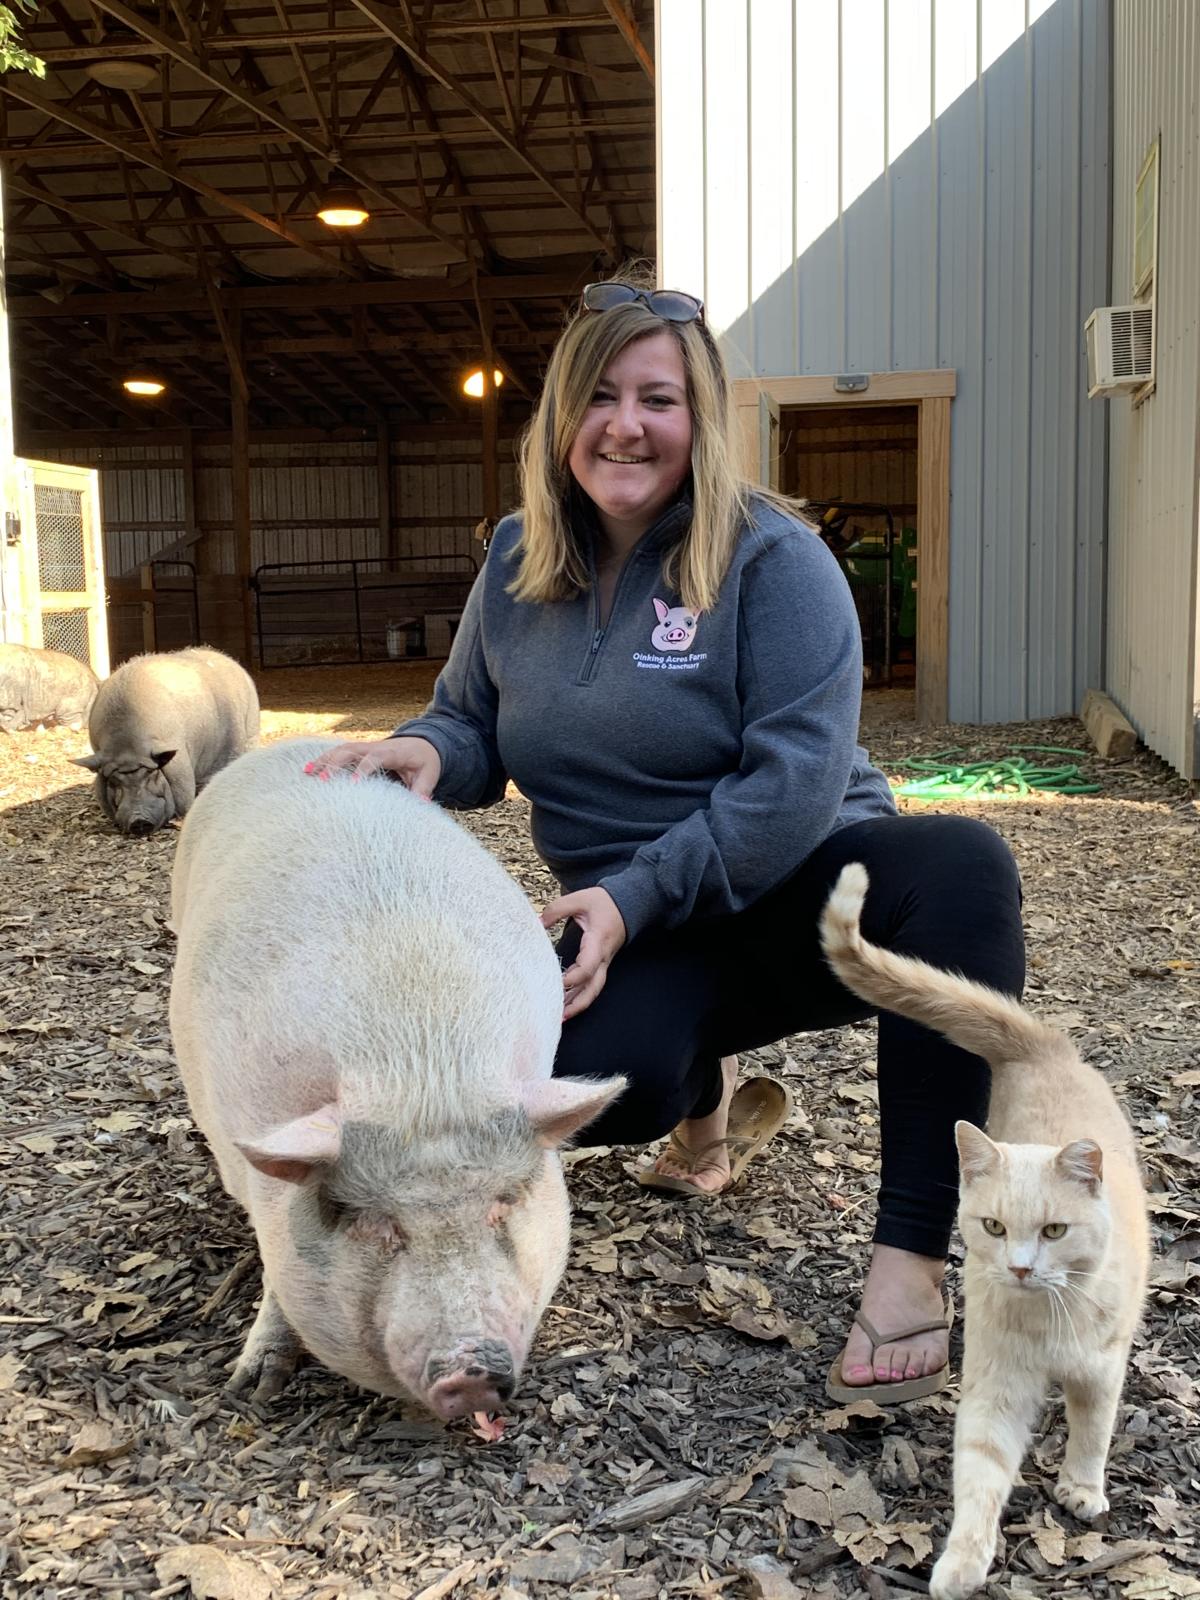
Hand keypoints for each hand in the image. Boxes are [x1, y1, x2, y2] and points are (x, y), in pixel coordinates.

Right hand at [303, 736, 441, 797]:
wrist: (422, 743)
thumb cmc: (424, 760)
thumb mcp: (429, 773)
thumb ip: (423, 789)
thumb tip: (421, 805)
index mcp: (392, 752)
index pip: (375, 758)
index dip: (364, 769)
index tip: (353, 783)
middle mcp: (374, 747)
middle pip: (351, 751)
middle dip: (336, 764)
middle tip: (324, 781)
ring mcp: (364, 748)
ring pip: (340, 750)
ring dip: (323, 760)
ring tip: (306, 772)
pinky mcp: (357, 752)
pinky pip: (337, 754)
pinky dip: (323, 760)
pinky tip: (307, 770)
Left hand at [540, 887, 626, 1020]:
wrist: (628, 903)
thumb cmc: (604, 902)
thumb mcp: (579, 899)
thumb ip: (557, 909)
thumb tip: (537, 923)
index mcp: (598, 941)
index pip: (588, 966)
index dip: (573, 978)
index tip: (556, 983)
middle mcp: (603, 957)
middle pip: (593, 987)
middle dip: (577, 1004)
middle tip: (558, 1016)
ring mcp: (604, 962)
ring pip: (593, 989)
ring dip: (577, 1004)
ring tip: (559, 1017)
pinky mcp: (601, 963)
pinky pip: (591, 983)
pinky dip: (579, 995)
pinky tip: (565, 1003)